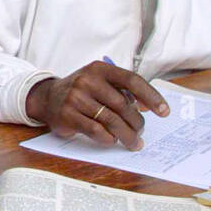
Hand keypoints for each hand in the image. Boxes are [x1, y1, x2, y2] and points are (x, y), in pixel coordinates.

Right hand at [25, 61, 168, 148]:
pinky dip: (108, 138)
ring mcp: (75, 98)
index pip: (131, 80)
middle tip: (141, 132)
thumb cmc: (81, 92)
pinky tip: (112, 140)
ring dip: (126, 135)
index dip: (151, 96)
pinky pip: (95, 130)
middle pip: (123, 105)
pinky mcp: (67, 115)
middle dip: (137, 123)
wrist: (47, 98)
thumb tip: (147, 107)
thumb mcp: (99, 82)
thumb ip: (121, 91)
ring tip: (134, 142)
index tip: (164, 111)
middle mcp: (87, 80)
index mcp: (99, 69)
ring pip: (111, 120)